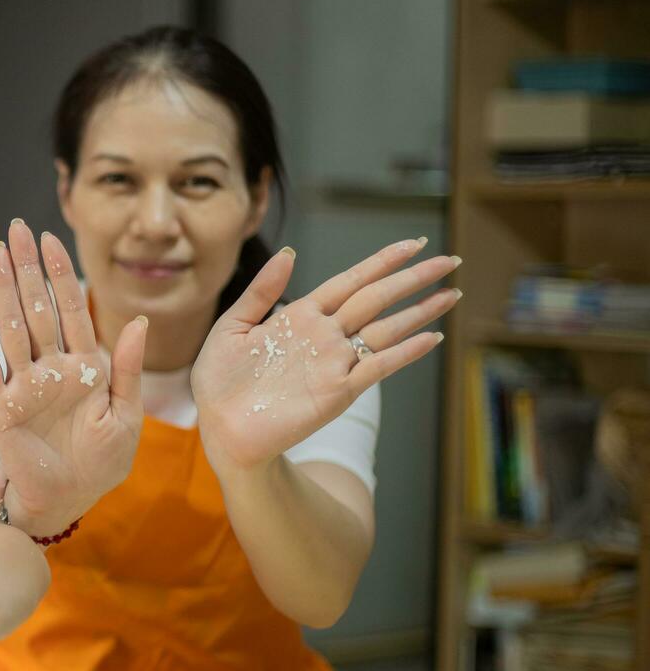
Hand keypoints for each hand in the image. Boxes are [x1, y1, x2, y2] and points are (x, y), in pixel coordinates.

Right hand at [0, 219, 147, 535]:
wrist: (72, 499)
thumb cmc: (103, 462)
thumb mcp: (127, 415)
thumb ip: (128, 369)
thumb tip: (140, 323)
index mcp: (84, 366)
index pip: (72, 310)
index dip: (62, 274)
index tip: (52, 239)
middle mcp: (51, 367)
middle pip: (38, 308)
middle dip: (28, 268)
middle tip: (18, 229)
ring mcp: (24, 384)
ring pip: (12, 327)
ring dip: (4, 289)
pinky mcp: (1, 407)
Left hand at [193, 238, 460, 473]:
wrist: (219, 428)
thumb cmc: (219, 380)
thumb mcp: (232, 326)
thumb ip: (261, 290)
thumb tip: (289, 251)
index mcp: (299, 316)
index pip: (351, 281)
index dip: (382, 262)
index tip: (414, 243)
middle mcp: (324, 335)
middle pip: (377, 299)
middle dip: (412, 279)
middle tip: (449, 261)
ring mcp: (334, 363)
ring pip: (385, 329)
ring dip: (419, 312)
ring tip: (452, 294)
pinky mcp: (337, 392)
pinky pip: (378, 367)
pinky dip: (405, 352)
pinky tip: (431, 337)